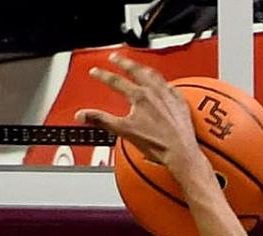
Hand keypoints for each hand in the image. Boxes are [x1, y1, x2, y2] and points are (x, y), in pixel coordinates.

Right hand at [77, 53, 204, 185]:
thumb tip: (83, 115)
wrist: (180, 152)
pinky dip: (163, 82)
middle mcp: (154, 91)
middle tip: (115, 57)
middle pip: (136, 70)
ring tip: (138, 65)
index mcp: (139, 96)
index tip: (95, 71)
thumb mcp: (124, 132)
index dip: (103, 75)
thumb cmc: (157, 145)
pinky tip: (162, 83)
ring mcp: (168, 95)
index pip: (116, 81)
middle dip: (123, 62)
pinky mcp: (179, 102)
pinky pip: (170, 86)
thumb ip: (102, 120)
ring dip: (143, 68)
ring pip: (154, 74)